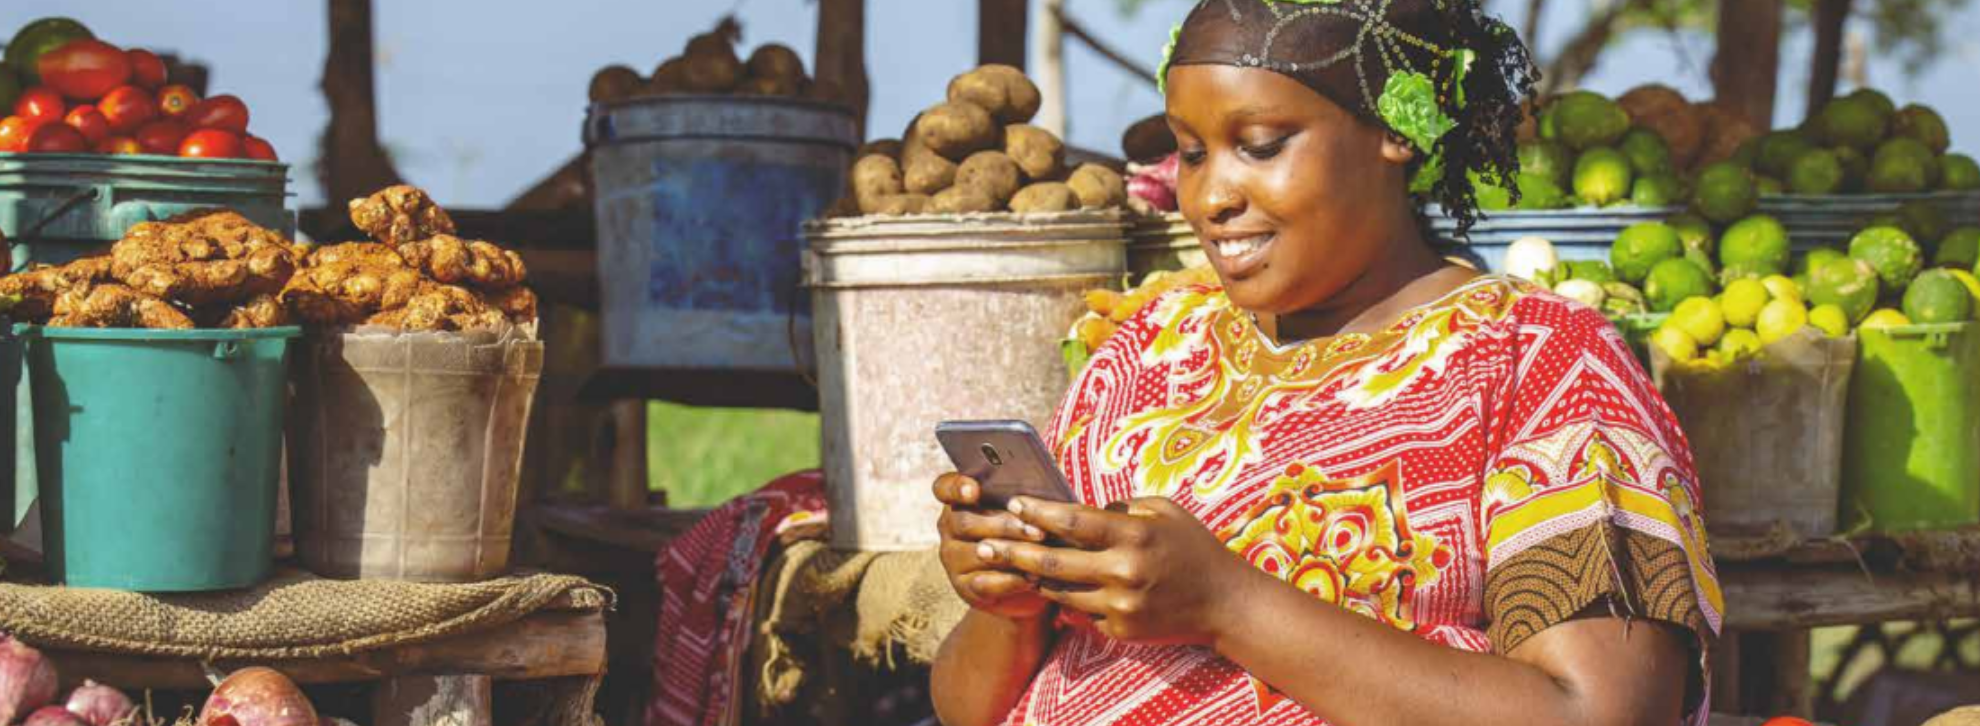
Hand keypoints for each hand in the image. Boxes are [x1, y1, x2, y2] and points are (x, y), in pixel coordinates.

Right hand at [934, 473, 1054, 621]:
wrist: (1025, 579)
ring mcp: (953, 559)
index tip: (974, 489)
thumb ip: (1021, 497)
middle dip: (1005, 525)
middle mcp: (949, 528)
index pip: (944, 488)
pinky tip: (1033, 577)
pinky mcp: (964, 587)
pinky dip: (1011, 580)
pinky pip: (984, 583)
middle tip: (1038, 531)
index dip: (956, 487)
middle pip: (965, 522)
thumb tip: (1041, 483)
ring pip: (977, 553)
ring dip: (1011, 552)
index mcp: (959, 501)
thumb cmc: (1026, 532)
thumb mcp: (1023, 510)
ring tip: (1041, 553)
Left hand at [979, 496, 1259, 646]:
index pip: (1074, 521)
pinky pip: (1079, 612)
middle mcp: (1124, 571)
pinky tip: (1042, 587)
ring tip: (1004, 562)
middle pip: (1054, 560)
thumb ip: (1122, 508)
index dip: (1039, 511)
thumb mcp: (1164, 512)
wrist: (1225, 605)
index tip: (1013, 502)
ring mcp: (1120, 605)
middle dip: (1014, 549)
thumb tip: (1078, 505)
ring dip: (1030, 576)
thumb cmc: (1193, 548)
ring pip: (1059, 590)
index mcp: (1134, 535)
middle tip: (984, 541)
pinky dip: (1061, 598)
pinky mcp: (1119, 630)